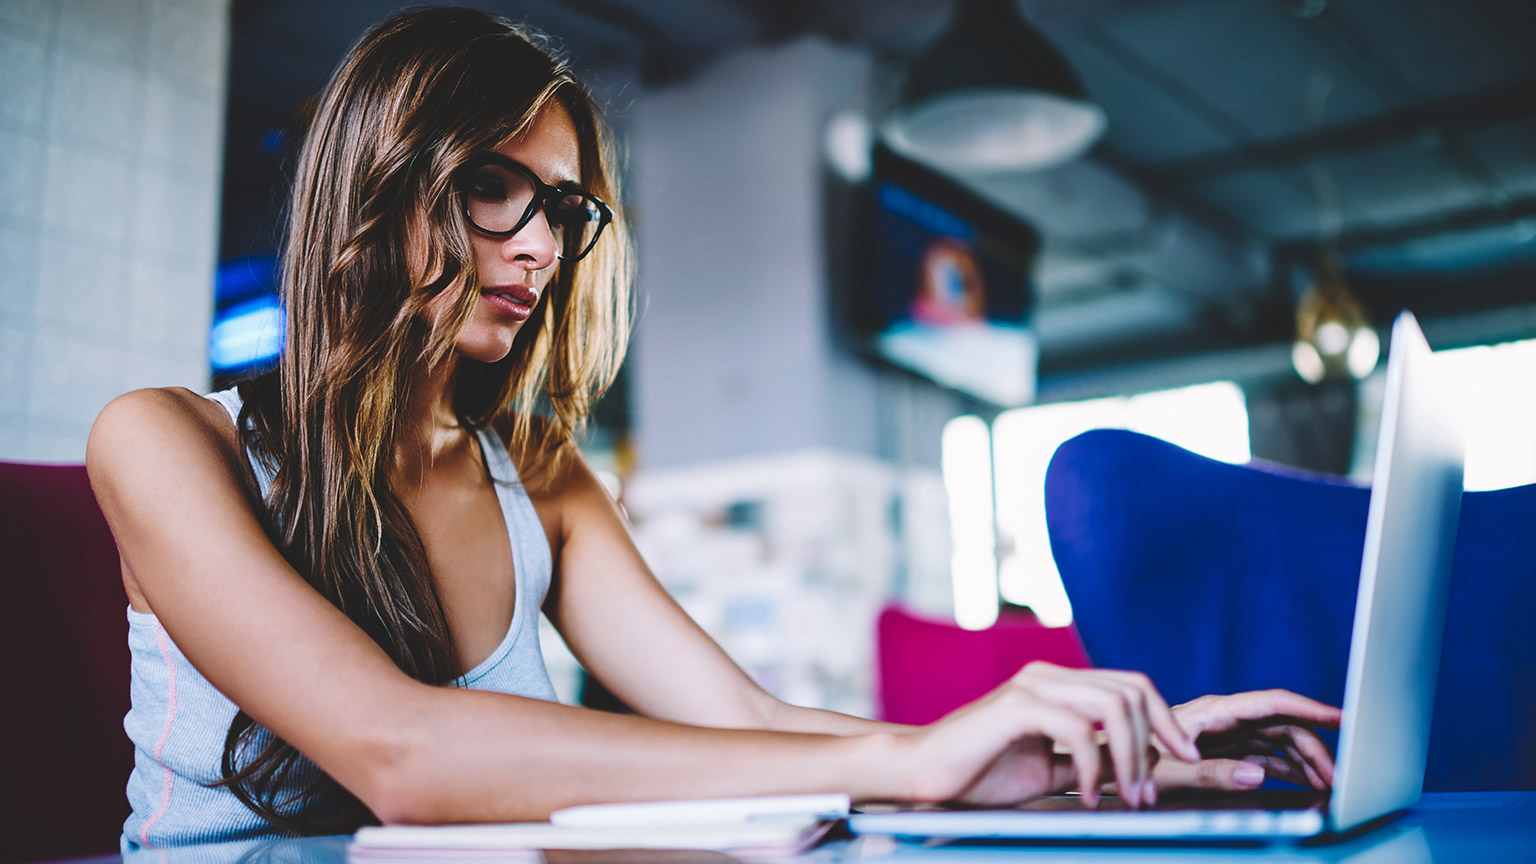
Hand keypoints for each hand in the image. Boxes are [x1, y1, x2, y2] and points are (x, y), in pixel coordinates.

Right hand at [895, 662, 1201, 809]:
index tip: (1185, 759)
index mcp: (1058, 685)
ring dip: (1130, 759)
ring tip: (1126, 799)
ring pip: (1113, 706)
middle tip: (1148, 794)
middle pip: (1132, 691)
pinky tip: (1085, 798)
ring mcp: (1032, 687)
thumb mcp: (1050, 770)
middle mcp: (1048, 676)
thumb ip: (1093, 761)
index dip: (1165, 721)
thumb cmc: (978, 774)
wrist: (920, 774)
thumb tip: (1146, 763)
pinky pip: (1078, 731)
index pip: (1132, 686)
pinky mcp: (1016, 706)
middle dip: (1155, 744)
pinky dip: (1093, 769)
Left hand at [1151, 689, 1341, 791]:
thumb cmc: (1135, 758)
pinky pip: (1268, 756)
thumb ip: (1213, 772)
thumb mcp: (1171, 770)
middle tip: (1337, 777)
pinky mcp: (1228, 750)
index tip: (1342, 717)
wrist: (1114, 761)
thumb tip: (1258, 775)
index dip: (1310, 708)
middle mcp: (1227, 717)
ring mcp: (1229, 733)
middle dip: (1315, 748)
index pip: (1272, 703)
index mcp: (1215, 711)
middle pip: (1284, 726)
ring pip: (1280, 742)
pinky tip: (1306, 784)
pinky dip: (1290, 770)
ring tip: (1328, 785)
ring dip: (1306, 762)